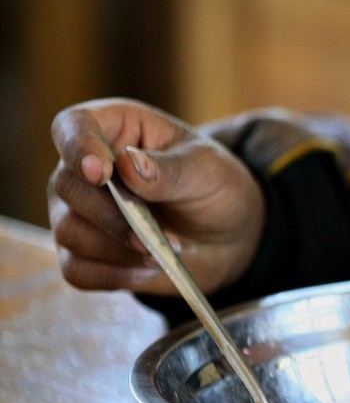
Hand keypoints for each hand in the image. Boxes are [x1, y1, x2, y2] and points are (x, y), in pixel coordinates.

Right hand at [48, 98, 264, 295]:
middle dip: (111, 214)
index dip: (78, 146)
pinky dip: (112, 275)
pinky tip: (147, 271)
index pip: (73, 127)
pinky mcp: (85, 253)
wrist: (228, 234)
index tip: (100, 171)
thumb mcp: (207, 169)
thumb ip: (169, 168)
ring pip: (69, 231)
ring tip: (160, 252)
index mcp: (116, 130)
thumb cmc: (214, 187)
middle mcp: (85, 168)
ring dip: (116, 248)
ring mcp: (78, 212)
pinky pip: (77, 270)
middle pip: (67, 186)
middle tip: (153, 233)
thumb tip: (128, 165)